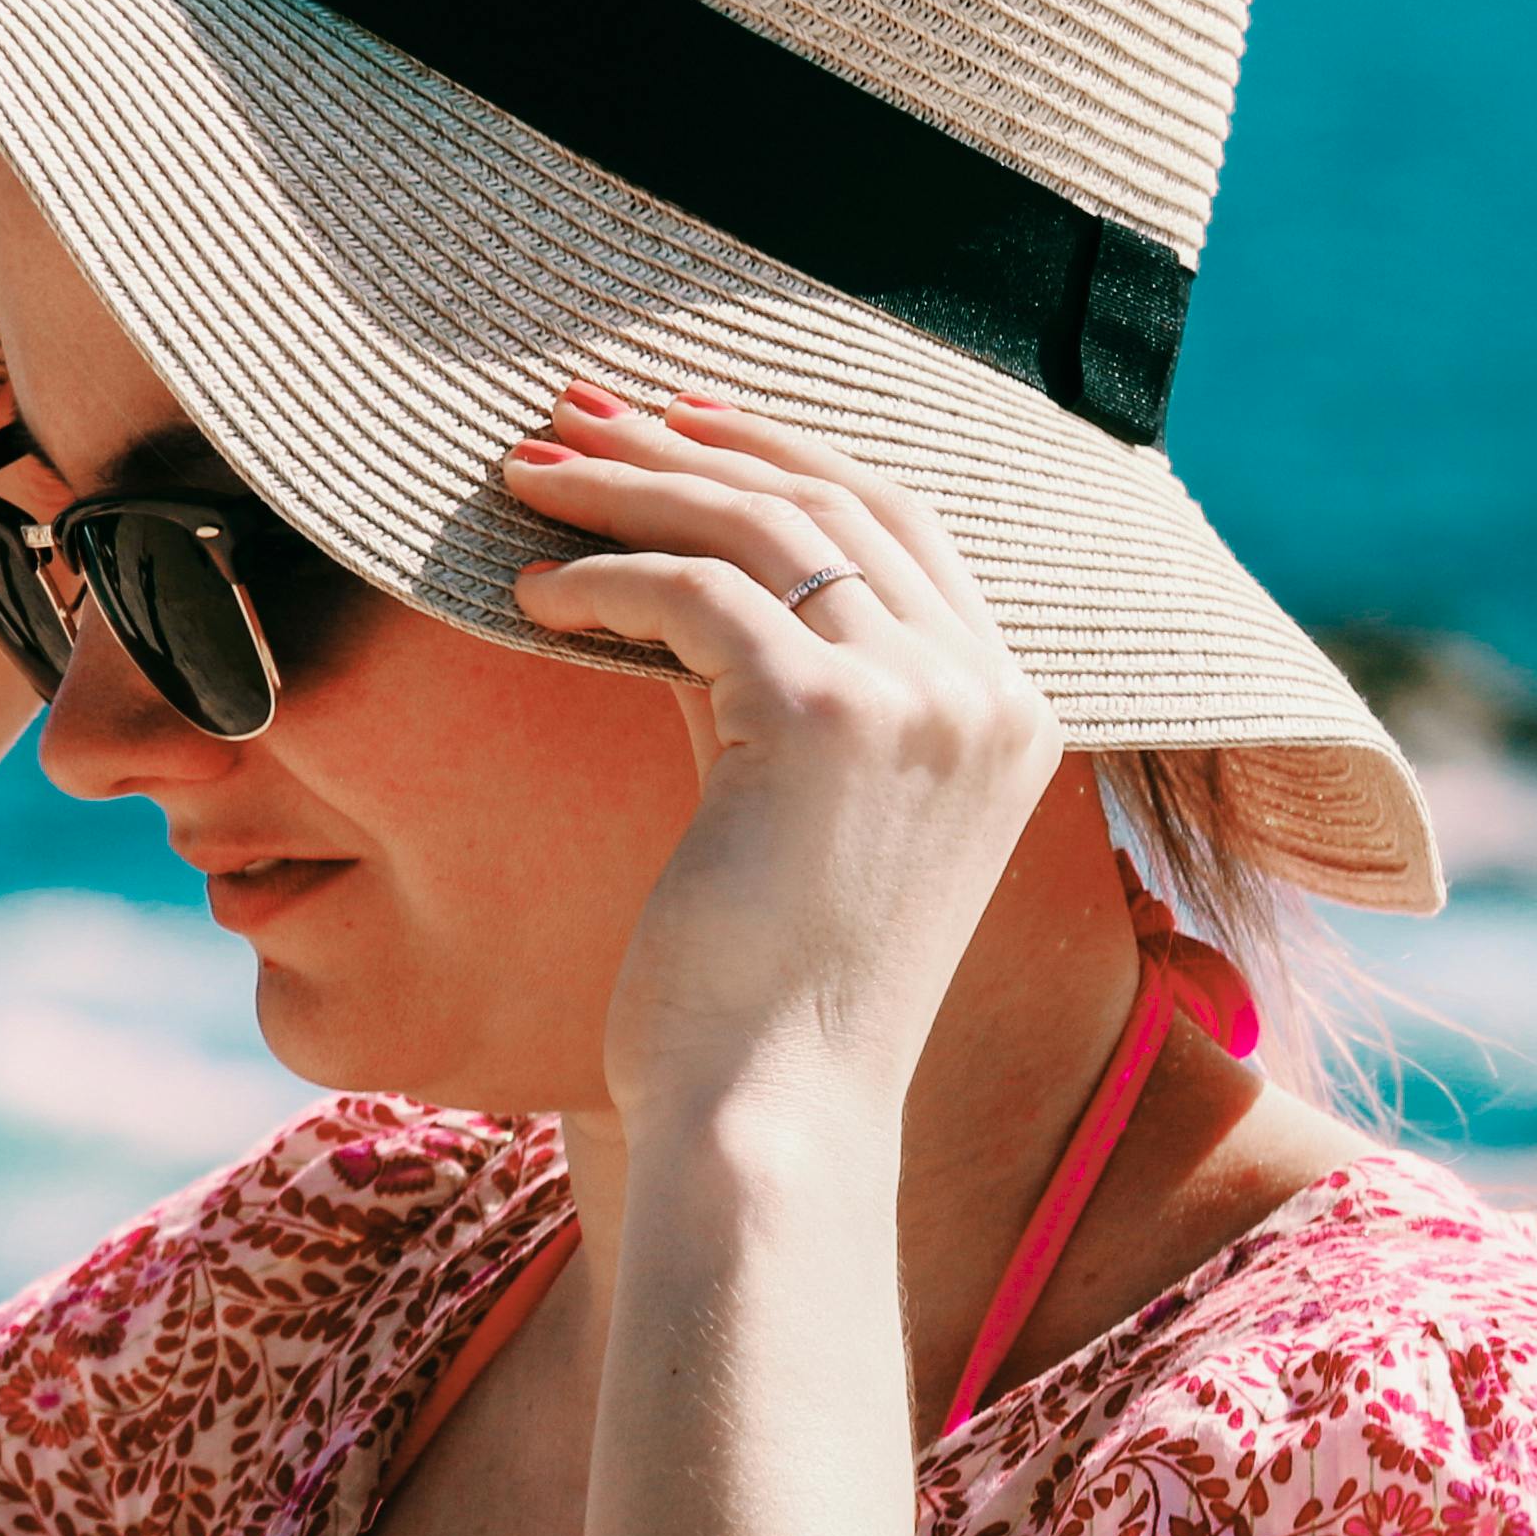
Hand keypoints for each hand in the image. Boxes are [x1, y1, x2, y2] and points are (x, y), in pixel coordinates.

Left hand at [504, 388, 1061, 1118]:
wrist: (771, 1119)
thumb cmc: (762, 998)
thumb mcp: (788, 806)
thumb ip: (765, 688)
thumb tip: (674, 572)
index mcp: (1010, 714)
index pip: (902, 522)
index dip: (784, 455)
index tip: (676, 421)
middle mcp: (988, 693)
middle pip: (837, 498)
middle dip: (695, 443)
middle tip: (574, 417)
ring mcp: (923, 701)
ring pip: (764, 526)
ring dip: (632, 488)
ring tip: (526, 478)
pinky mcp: (831, 720)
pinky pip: (698, 594)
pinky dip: (606, 579)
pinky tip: (530, 597)